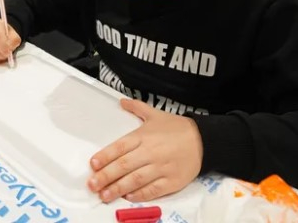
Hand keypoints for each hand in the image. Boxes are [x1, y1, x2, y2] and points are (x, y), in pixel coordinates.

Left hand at [88, 99, 202, 202]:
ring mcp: (161, 168)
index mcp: (143, 136)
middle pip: (124, 165)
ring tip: (105, 195)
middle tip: (92, 185)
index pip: (119, 147)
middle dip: (106, 176)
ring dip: (118, 188)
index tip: (93, 165)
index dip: (105, 156)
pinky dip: (140, 194)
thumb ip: (136, 107)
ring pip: (136, 180)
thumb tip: (121, 101)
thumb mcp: (155, 114)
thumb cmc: (177, 128)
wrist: (204, 140)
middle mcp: (150, 152)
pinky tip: (128, 197)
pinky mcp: (172, 181)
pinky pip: (153, 190)